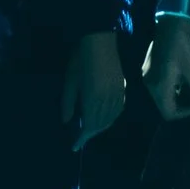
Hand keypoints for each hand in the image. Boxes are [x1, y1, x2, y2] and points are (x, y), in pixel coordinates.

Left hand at [62, 31, 128, 151]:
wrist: (100, 42)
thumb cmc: (81, 60)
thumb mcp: (70, 82)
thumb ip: (68, 103)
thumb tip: (67, 121)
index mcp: (93, 100)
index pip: (88, 126)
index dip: (82, 138)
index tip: (75, 146)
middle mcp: (108, 101)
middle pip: (101, 125)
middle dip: (90, 134)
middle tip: (81, 139)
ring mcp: (117, 95)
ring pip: (111, 119)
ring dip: (101, 127)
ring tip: (91, 130)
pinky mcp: (123, 88)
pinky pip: (118, 110)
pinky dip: (112, 118)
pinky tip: (106, 118)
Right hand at [140, 16, 189, 119]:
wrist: (171, 22)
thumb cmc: (184, 46)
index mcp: (159, 87)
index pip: (169, 113)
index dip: (185, 113)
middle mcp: (150, 84)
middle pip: (164, 106)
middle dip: (181, 106)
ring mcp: (148, 76)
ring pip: (161, 96)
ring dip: (176, 96)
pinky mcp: (149, 69)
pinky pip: (159, 86)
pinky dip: (171, 88)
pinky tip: (182, 79)